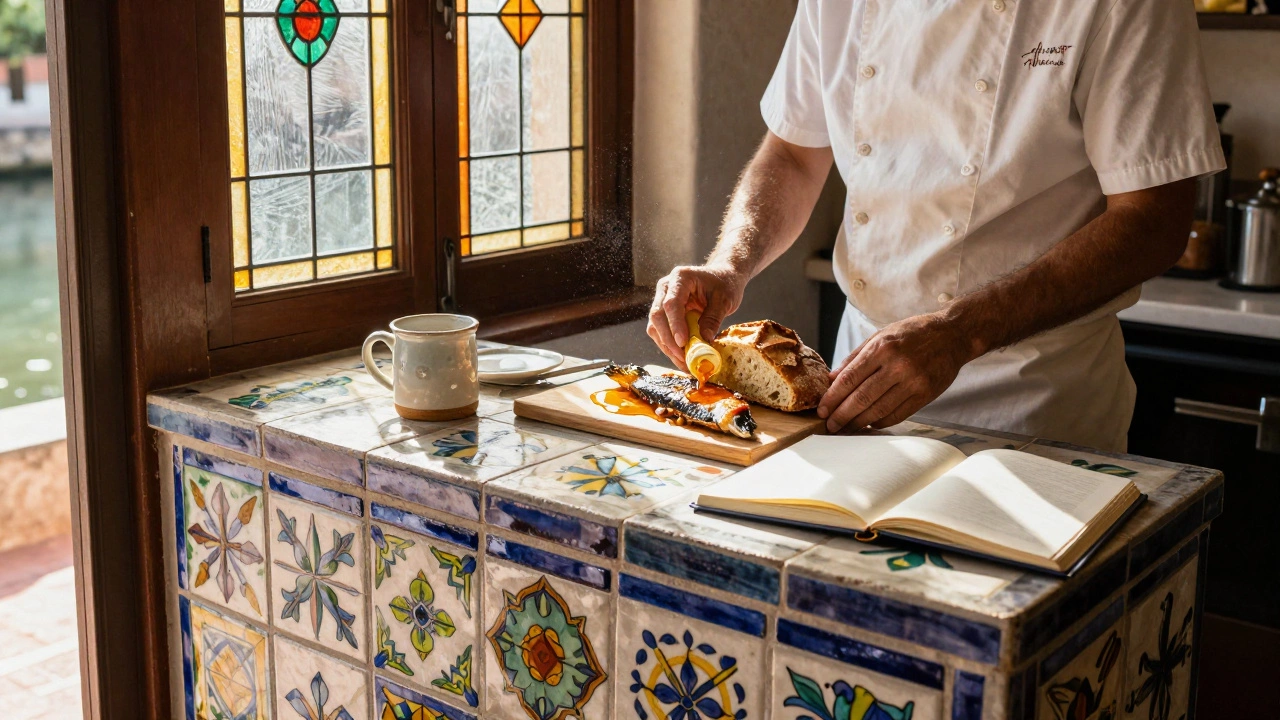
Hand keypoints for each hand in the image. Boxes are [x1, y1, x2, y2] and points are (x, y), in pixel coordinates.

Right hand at [647, 264, 746, 368]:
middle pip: (657, 316)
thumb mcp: (724, 299)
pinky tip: (682, 358)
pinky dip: (670, 347)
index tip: (683, 343)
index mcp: (680, 278)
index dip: (675, 325)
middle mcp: (665, 288)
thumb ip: (713, 318)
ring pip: (655, 327)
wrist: (722, 278)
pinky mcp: (664, 314)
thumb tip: (704, 340)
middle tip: (684, 358)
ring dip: (667, 347)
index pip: (671, 303)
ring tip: (685, 363)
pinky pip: (661, 333)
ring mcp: (662, 300)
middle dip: (668, 340)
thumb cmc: (725, 284)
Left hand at [817, 313, 976, 432]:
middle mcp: (897, 365)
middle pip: (862, 397)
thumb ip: (855, 357)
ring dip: (858, 422)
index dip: (833, 397)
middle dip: (841, 414)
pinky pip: (897, 414)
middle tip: (829, 425)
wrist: (953, 335)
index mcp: (882, 348)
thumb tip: (832, 379)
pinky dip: (879, 422)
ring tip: (845, 428)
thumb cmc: (913, 333)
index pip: (849, 378)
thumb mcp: (881, 335)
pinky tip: (869, 424)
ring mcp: (913, 382)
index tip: (822, 409)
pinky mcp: (925, 394)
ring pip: (878, 410)